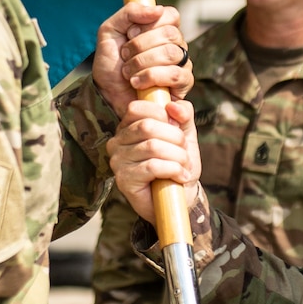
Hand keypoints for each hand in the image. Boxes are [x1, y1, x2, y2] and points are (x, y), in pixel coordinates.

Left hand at [93, 3, 192, 115]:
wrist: (106, 93)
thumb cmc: (111, 61)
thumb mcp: (110, 30)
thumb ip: (130, 12)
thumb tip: (157, 10)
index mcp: (162, 29)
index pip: (171, 15)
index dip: (148, 24)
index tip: (130, 34)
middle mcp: (176, 45)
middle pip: (170, 34)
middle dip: (140, 45)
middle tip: (125, 55)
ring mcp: (182, 64)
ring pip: (171, 53)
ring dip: (142, 62)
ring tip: (127, 71)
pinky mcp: (183, 85)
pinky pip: (176, 75)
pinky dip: (151, 77)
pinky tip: (137, 83)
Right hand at [106, 99, 202, 220]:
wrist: (180, 197)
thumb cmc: (179, 164)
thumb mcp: (185, 134)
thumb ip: (183, 114)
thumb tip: (173, 106)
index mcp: (127, 127)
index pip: (137, 108)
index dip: (163, 115)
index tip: (178, 130)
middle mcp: (117, 142)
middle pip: (147, 127)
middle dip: (175, 138)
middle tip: (184, 153)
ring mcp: (118, 161)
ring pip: (152, 147)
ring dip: (177, 157)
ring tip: (184, 167)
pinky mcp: (124, 180)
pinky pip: (152, 166)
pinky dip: (173, 170)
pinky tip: (180, 176)